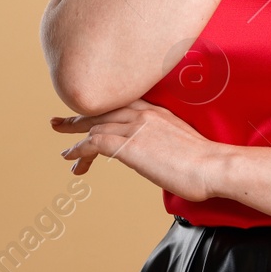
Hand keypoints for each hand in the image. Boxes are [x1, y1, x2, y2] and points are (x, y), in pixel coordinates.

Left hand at [52, 100, 225, 202]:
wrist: (212, 166)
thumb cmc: (206, 163)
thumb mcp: (183, 145)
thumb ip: (165, 144)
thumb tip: (158, 158)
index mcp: (158, 111)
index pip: (121, 105)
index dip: (101, 110)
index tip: (88, 115)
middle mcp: (144, 113)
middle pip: (102, 111)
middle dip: (77, 118)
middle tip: (58, 123)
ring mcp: (135, 127)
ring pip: (94, 126)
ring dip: (75, 139)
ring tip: (64, 153)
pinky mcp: (129, 145)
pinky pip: (94, 143)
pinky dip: (78, 150)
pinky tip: (71, 159)